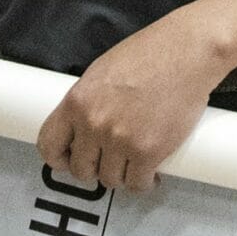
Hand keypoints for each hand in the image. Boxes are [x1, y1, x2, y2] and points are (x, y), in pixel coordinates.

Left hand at [38, 14, 230, 191]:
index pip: (48, 145)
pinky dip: (144, 182)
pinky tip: (150, 174)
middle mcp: (94, 124)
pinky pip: (137, 184)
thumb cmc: (151, 52)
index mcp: (78, 101)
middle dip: (95, 168)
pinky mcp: (148, 152)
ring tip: (134, 164)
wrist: (188, 51)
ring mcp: (120, 140)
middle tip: (110, 160)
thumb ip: (88, 101)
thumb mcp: (103, 70)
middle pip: (81, 169)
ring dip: (122, 175)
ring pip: (110, 180)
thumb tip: (81, 126)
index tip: (69, 160)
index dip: (59, 158)